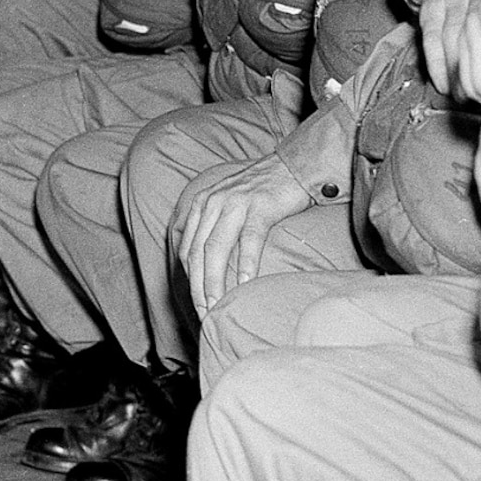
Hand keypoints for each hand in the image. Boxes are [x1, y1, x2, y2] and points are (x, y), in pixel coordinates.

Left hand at [172, 155, 321, 310]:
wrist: (293, 165)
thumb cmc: (264, 192)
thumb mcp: (229, 204)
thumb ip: (215, 227)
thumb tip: (208, 266)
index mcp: (202, 205)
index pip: (186, 250)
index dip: (189, 280)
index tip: (197, 304)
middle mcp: (213, 203)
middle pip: (196, 254)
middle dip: (198, 288)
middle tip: (205, 315)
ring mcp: (235, 204)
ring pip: (216, 250)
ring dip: (214, 282)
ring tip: (217, 306)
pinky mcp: (260, 207)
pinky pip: (249, 241)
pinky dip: (245, 265)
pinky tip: (246, 285)